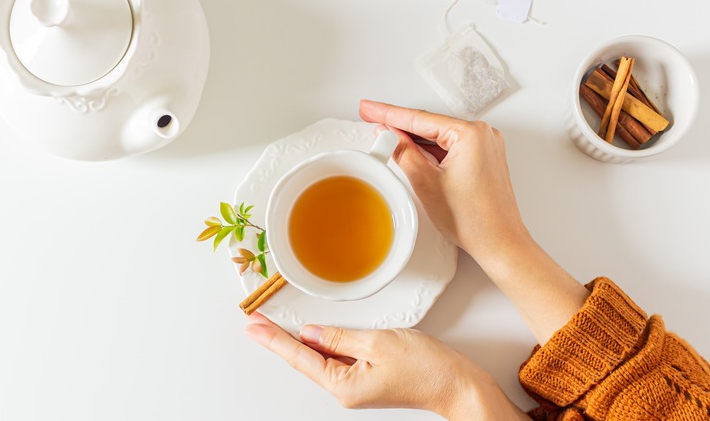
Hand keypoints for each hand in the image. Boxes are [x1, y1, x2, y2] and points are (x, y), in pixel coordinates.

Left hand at [245, 313, 527, 418]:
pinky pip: (337, 358)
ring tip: (274, 324)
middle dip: (279, 339)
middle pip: (305, 359)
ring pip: (320, 357)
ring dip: (300, 340)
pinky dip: (323, 343)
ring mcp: (355, 385)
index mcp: (343, 385)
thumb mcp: (379, 343)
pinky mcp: (366, 378)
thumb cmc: (427, 368)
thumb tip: (311, 333)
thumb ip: (340, 337)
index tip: (253, 325)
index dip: (274, 339)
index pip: (299, 357)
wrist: (456, 385)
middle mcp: (344, 390)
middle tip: (254, 320)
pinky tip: (314, 334)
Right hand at [359, 100, 588, 343]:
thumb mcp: (426, 182)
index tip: (370, 108)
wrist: (499, 243)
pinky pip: (452, 148)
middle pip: (431, 125)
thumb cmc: (473, 220)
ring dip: (415, 140)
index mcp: (470, 133)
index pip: (419, 118)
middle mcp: (483, 134)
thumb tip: (389, 136)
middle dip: (400, 125)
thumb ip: (403, 153)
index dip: (388, 113)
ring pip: (440, 137)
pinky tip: (413, 153)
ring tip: (388, 140)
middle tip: (373, 121)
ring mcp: (486, 147)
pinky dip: (432, 151)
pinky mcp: (485, 159)